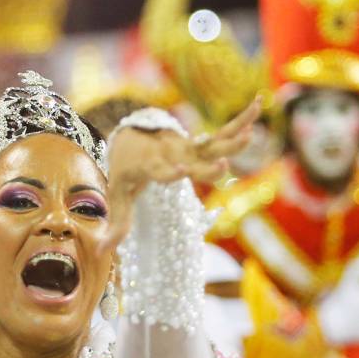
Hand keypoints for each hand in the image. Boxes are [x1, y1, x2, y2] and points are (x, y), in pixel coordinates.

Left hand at [102, 98, 261, 252]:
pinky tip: (258, 104)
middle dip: (207, 166)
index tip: (181, 171)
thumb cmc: (124, 172)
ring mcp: (186, 147)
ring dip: (232, 137)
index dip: (169, 172)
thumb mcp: (117, 196)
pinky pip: (222, 133)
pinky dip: (240, 120)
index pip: (160, 171)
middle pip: (192, 161)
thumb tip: (100, 253)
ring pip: (212, 142)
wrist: (129, 136)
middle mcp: (170, 155)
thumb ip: (116, 224)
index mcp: (149, 166)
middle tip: (223, 164)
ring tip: (252, 132)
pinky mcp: (197, 143)